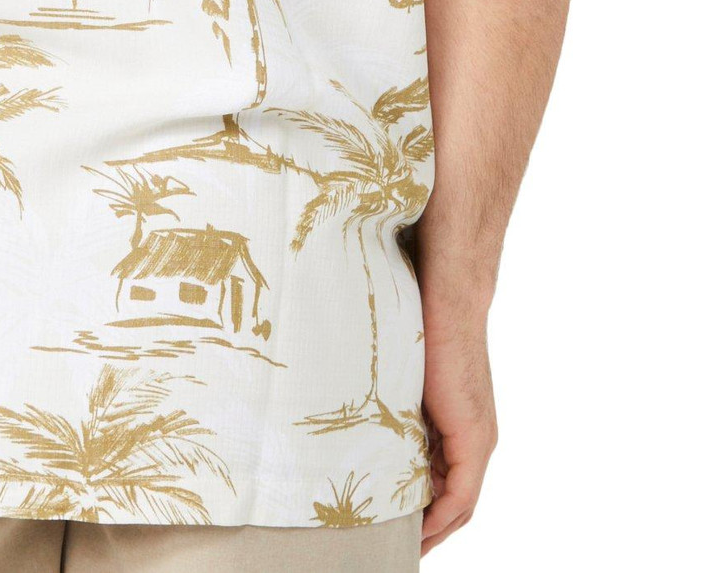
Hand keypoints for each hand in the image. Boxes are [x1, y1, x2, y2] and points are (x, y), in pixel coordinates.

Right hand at [420, 303, 496, 554]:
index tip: (401, 530)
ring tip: (405, 545)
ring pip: (460, 503)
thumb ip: (403, 413)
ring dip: (434, 527)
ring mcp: (479, 440)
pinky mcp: (474, 438)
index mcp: (462, 428)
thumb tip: (371, 429)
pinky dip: (441, 515)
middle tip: (400, 548)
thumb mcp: (408, 385)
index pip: (450, 486)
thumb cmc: (423, 331)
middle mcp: (478, 440)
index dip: (429, 515)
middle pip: (457, 504)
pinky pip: (461, 494)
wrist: (447, 303)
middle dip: (431, 530)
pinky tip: (420, 529)